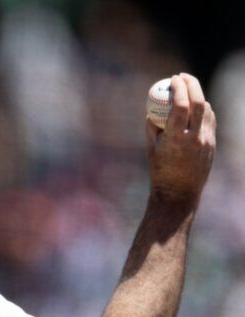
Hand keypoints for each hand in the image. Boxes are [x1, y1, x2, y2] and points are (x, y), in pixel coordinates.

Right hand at [146, 73, 215, 205]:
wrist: (179, 193)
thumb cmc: (159, 170)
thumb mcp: (151, 148)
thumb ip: (152, 127)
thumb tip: (153, 107)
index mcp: (175, 139)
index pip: (181, 105)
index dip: (179, 88)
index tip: (173, 79)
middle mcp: (194, 138)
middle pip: (199, 103)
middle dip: (192, 85)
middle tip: (183, 77)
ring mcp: (206, 141)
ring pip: (207, 110)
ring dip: (198, 96)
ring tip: (188, 91)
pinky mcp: (212, 144)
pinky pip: (210, 120)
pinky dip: (203, 110)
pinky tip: (195, 108)